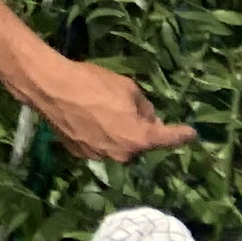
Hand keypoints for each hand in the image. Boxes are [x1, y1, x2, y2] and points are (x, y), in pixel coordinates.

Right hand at [25, 53, 195, 161]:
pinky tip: (85, 117)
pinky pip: (97, 145)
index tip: (192, 134)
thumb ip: (143, 105)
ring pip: (117, 145)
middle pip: (139, 143)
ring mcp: (99, 156)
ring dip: (117, 133)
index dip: (182, 135)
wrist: (49, 86)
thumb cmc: (92, 83)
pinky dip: (97, 135)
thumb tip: (147, 116)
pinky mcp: (79, 153)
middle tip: (127, 109)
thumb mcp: (126, 87)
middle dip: (139, 130)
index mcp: (139, 138)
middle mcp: (122, 154)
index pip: (168, 139)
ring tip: (101, 111)